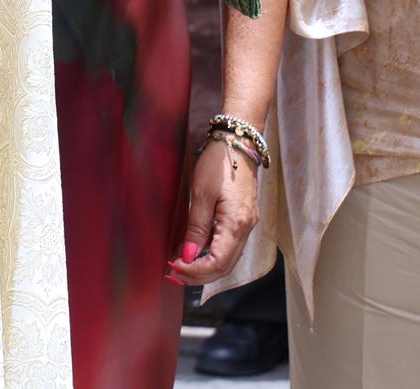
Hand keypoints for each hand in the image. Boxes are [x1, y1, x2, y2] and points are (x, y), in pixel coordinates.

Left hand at [166, 138, 260, 285]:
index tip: (172, 267)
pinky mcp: (243, 220)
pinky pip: (229, 248)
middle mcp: (246, 230)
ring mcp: (247, 226)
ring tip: (180, 268)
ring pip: (228, 260)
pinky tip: (194, 254)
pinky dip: (212, 257)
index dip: (195, 270)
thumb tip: (187, 256)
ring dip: (205, 269)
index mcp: (236, 225)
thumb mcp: (201, 194)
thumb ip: (196, 228)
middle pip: (224, 267)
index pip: (217, 262)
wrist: (238, 144)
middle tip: (172, 274)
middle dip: (198, 275)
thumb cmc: (218, 165)